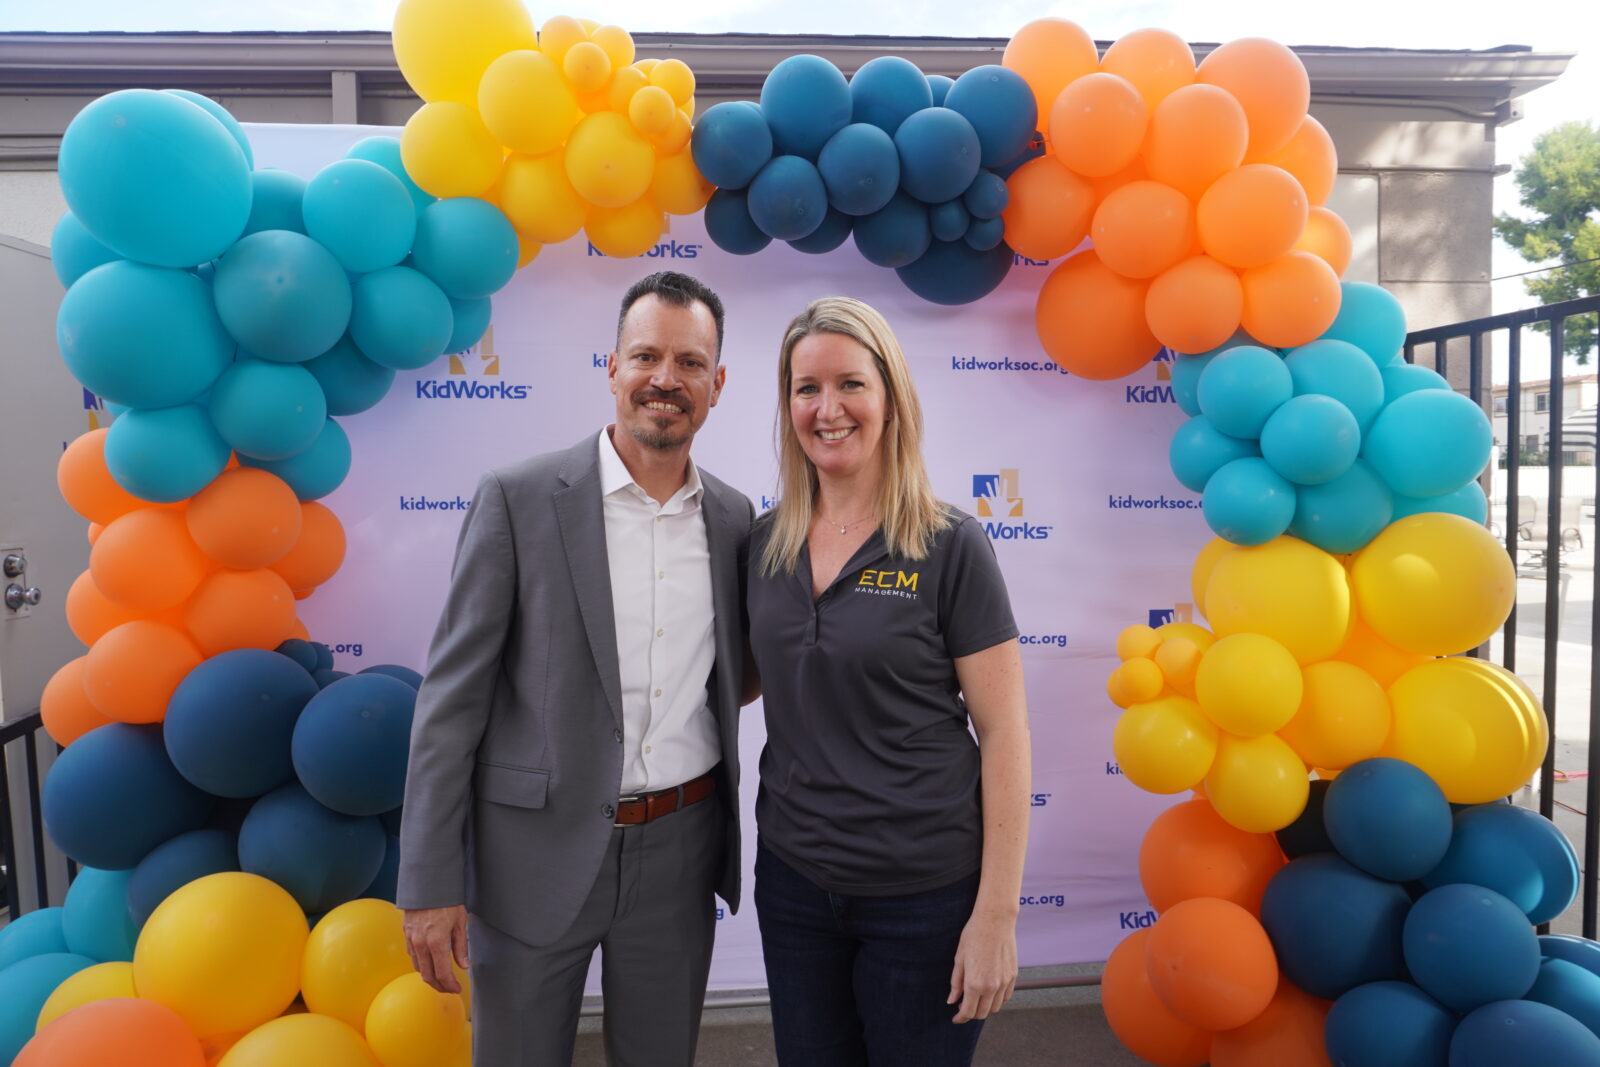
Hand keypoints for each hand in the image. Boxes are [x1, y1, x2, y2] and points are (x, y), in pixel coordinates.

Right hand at [403, 905, 470, 993]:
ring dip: (430, 977)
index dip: (450, 985)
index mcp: (437, 942)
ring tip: (441, 979)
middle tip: (450, 988)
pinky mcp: (406, 935)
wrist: (427, 884)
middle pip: (428, 976)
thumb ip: (461, 947)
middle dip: (440, 986)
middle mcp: (421, 944)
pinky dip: (422, 965)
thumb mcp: (460, 923)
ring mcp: (412, 940)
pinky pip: (413, 957)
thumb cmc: (447, 901)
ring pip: (419, 968)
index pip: (442, 974)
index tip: (457, 989)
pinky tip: (430, 964)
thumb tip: (465, 965)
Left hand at [947, 908, 1017, 1023]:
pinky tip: (989, 992)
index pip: (967, 1011)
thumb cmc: (974, 936)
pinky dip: (997, 1000)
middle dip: (971, 1014)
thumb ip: (956, 983)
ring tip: (976, 998)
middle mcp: (991, 987)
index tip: (955, 1018)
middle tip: (963, 1006)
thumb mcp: (959, 959)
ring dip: (985, 1008)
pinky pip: (1005, 997)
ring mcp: (1004, 982)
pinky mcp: (1013, 976)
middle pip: (982, 1013)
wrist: (995, 921)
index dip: (960, 1018)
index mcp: (975, 984)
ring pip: (995, 1007)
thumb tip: (952, 1000)